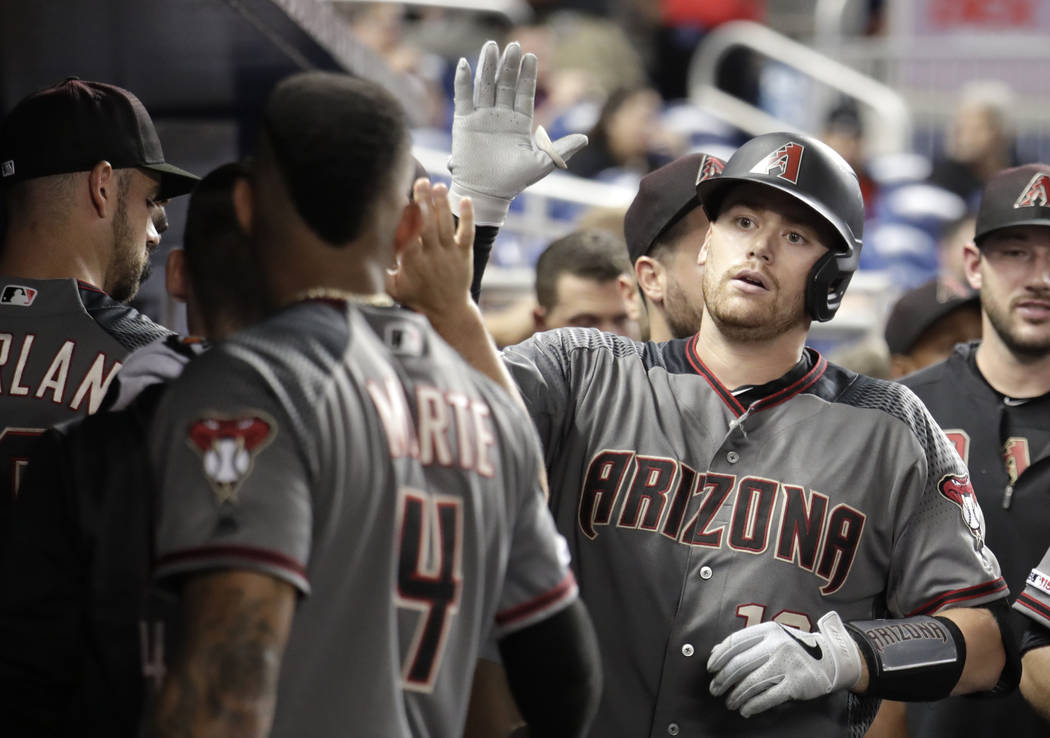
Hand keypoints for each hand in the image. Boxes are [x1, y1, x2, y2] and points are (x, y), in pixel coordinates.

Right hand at [386, 179, 475, 324]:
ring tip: (438, 186)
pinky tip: (465, 199)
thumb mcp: (394, 289)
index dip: (407, 218)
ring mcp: (449, 254)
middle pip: (428, 225)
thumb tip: (360, 256)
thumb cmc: (417, 297)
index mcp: (413, 262)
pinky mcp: (464, 254)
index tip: (402, 200)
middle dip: (424, 202)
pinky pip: (467, 233)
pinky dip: (468, 216)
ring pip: (446, 225)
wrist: (448, 310)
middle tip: (422, 181)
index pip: (409, 236)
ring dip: (443, 204)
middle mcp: (432, 256)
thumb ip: (380, 273)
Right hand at [448, 40, 588, 224]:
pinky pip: (463, 97)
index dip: (527, 75)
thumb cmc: (515, 181)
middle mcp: (500, 116)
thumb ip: (562, 148)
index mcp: (519, 122)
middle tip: (513, 45)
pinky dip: (462, 81)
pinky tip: (465, 63)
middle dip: (509, 65)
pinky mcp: (464, 122)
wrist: (487, 193)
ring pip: (485, 85)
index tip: (531, 56)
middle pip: (504, 84)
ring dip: (487, 66)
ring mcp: (482, 117)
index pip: (524, 92)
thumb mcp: (543, 163)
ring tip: (491, 46)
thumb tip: (585, 137)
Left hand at [707, 611, 862, 717]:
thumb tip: (716, 651)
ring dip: (736, 695)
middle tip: (715, 689)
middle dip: (723, 679)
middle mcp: (776, 645)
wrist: (831, 658)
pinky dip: (752, 705)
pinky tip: (745, 710)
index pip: (734, 642)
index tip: (711, 669)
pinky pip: (768, 697)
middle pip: (739, 664)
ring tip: (730, 702)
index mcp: (768, 630)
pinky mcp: (796, 683)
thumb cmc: (795, 647)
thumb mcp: (772, 636)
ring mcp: (787, 664)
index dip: (719, 657)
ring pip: (751, 682)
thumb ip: (747, 642)